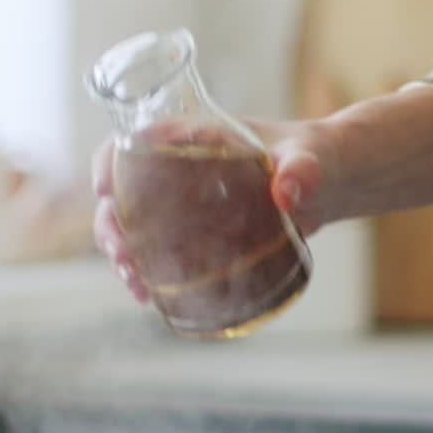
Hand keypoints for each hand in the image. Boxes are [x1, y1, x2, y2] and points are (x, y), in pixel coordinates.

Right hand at [90, 119, 333, 302]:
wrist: (328, 182)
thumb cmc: (314, 156)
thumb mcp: (309, 158)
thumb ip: (302, 170)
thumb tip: (288, 193)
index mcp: (196, 137)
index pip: (137, 141)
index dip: (111, 161)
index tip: (103, 186)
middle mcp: (180, 169)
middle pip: (125, 191)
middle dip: (112, 224)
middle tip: (123, 255)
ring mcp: (185, 202)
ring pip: (135, 225)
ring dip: (123, 254)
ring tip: (135, 284)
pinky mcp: (198, 231)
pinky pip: (160, 249)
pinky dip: (147, 271)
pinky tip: (147, 296)